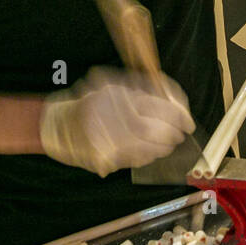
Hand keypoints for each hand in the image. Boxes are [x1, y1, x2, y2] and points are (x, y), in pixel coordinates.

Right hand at [40, 68, 193, 177]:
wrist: (57, 126)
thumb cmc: (91, 103)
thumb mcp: (113, 86)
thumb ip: (141, 88)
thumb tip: (173, 99)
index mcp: (116, 94)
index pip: (158, 105)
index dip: (179, 114)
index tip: (188, 120)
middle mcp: (111, 116)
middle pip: (155, 128)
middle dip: (173, 132)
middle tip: (181, 133)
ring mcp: (107, 138)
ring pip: (147, 146)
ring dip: (164, 146)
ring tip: (170, 142)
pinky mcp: (104, 157)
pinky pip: (136, 159)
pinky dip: (150, 156)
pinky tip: (154, 151)